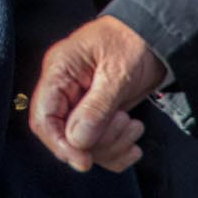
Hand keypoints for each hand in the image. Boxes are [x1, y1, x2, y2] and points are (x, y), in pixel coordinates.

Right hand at [30, 16, 164, 173]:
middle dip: (96, 142)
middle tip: (126, 124)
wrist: (154, 37)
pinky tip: (134, 142)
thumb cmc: (132, 43)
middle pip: (63, 134)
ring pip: (82, 144)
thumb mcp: (117, 73)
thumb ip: (96, 107)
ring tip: (134, 126)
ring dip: (111, 145)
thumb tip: (77, 141)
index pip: (43, 116)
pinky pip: (98, 145)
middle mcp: (64, 89)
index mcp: (59, 71)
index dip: (59, 143)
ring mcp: (79, 103)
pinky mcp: (96, 115)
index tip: (84, 161)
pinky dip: (116, 151)